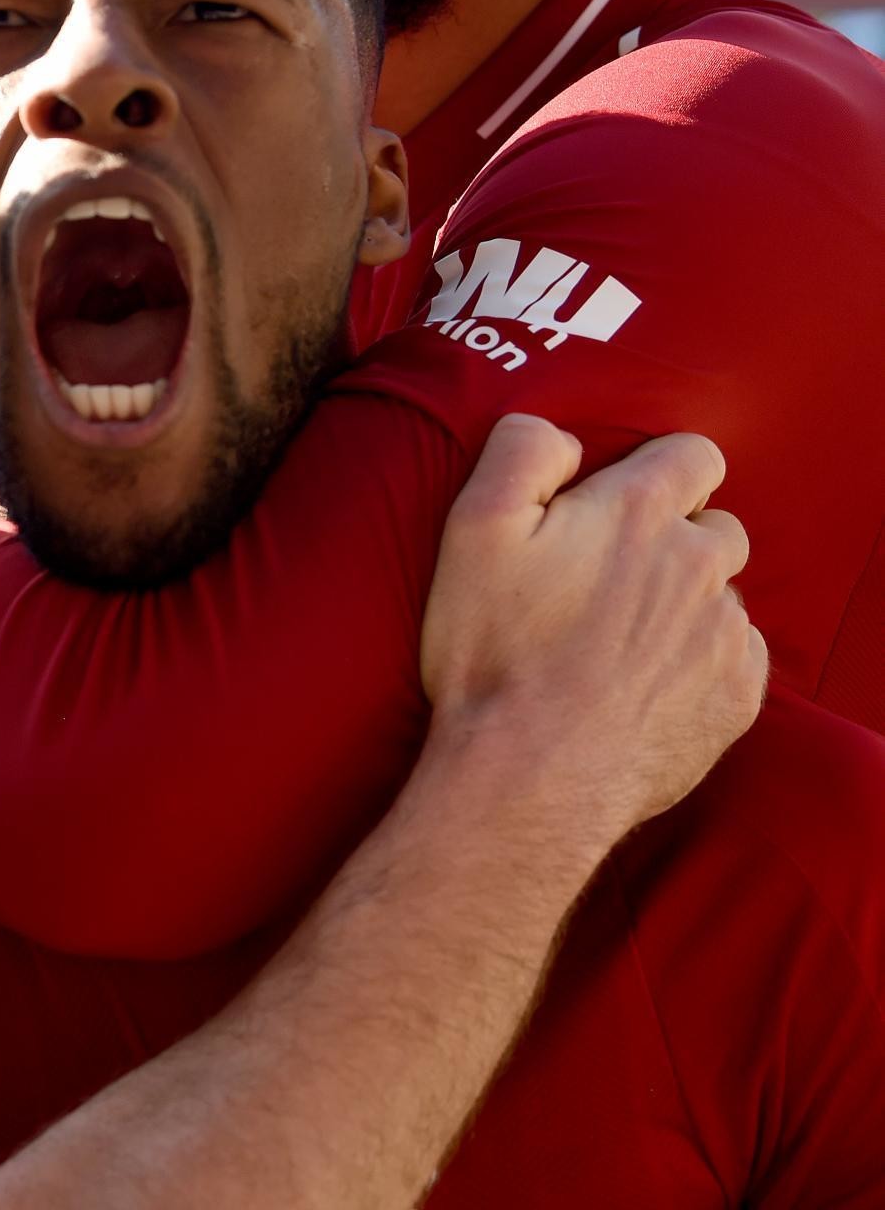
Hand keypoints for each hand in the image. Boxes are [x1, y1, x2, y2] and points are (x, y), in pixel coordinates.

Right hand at [419, 415, 764, 844]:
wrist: (530, 776)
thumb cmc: (493, 653)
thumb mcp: (472, 530)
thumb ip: (522, 452)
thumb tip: (565, 436)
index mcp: (638, 514)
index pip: (694, 454)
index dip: (659, 470)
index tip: (618, 504)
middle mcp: (699, 564)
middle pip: (715, 526)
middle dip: (672, 540)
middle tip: (604, 582)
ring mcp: (726, 633)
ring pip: (721, 595)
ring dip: (682, 604)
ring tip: (615, 643)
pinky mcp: (739, 695)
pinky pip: (734, 656)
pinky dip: (697, 661)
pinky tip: (639, 684)